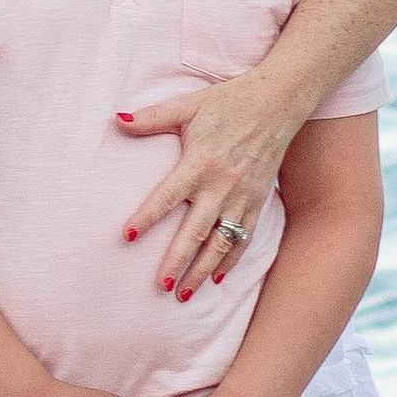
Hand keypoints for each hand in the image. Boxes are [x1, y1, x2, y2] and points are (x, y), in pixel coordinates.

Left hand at [116, 61, 297, 295]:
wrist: (278, 102)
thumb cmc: (228, 102)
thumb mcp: (188, 105)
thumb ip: (153, 117)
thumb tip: (118, 120)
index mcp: (199, 163)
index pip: (167, 196)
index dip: (147, 217)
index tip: (127, 236)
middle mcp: (221, 185)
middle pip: (196, 232)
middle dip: (178, 261)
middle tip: (162, 286)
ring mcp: (242, 197)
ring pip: (221, 242)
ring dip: (203, 270)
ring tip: (184, 294)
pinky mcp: (258, 201)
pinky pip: (244, 237)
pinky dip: (231, 260)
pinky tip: (217, 278)